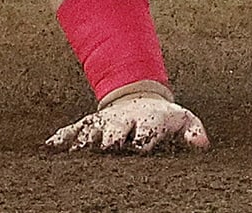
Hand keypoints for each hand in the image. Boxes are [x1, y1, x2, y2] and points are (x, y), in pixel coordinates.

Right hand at [45, 87, 209, 154]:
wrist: (140, 98)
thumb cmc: (165, 117)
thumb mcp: (182, 119)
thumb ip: (193, 131)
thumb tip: (203, 145)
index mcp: (148, 120)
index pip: (147, 130)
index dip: (144, 139)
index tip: (140, 149)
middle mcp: (124, 120)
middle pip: (116, 130)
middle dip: (112, 139)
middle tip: (106, 149)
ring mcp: (104, 122)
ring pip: (91, 131)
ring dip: (84, 142)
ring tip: (75, 153)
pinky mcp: (88, 124)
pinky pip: (71, 130)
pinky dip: (60, 138)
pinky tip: (48, 148)